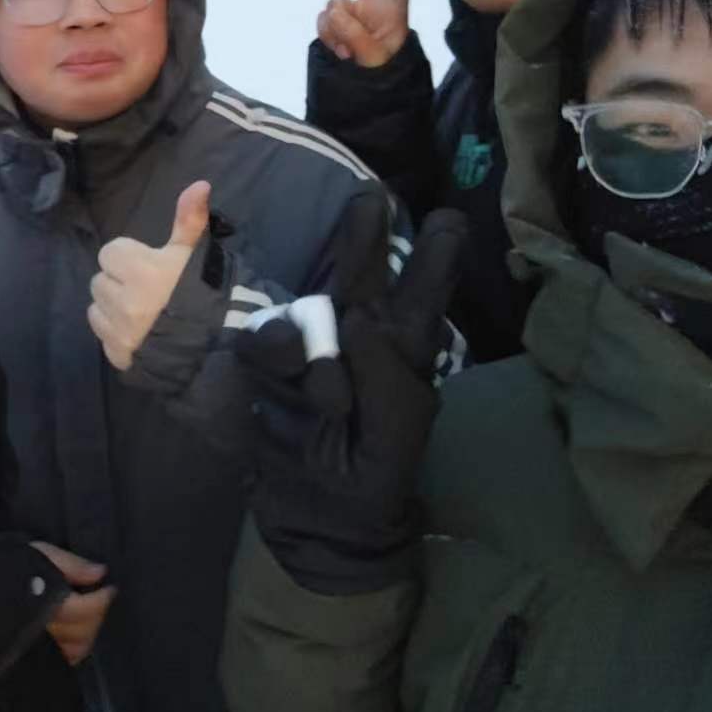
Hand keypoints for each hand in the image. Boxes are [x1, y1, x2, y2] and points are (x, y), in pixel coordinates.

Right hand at [32, 542, 116, 664]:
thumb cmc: (11, 565)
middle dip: (97, 614)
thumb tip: (100, 572)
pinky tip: (77, 632)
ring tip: (90, 615)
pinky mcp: (35, 655)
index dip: (101, 600)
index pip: (83, 610)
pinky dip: (77, 647)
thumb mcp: (41, 553)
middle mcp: (41, 629)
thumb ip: (71, 564)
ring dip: (89, 632)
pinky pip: (65, 659)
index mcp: (43, 603)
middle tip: (100, 598)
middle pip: (82, 631)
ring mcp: (38, 646)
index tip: (110, 589)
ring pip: (77, 649)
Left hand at [89, 181, 209, 370]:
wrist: (219, 346)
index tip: (147, 267)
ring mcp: (120, 330)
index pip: (110, 253)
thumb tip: (199, 184)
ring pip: (96, 308)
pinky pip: (101, 335)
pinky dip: (113, 332)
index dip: (128, 258)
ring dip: (111, 307)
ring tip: (139, 312)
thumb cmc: (205, 293)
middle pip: (100, 280)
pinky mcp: (118, 354)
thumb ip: (189, 220)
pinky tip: (135, 332)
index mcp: (142, 270)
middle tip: (145, 290)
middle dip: (118, 282)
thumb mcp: (196, 254)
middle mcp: (125, 300)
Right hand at [240, 202, 466, 594]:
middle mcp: (361, 327)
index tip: (447, 221)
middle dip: (365, 231)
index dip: (438, 252)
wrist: (318, 512)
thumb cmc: (375, 467)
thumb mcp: (398, 427)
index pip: (428, 284)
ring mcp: (310, 337)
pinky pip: (264, 343)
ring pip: (306, 308)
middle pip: (364, 266)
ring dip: (309, 348)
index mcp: (408, 341)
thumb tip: (354, 317)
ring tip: (325, 405)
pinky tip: (281, 400)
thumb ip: (385, 369)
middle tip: (369, 199)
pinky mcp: (264, 357)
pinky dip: (275, 368)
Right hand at [316, 0, 417, 67]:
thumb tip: (332, 10)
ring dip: (335, 29)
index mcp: (393, 10)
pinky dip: (327, 35)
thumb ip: (355, 33)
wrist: (364, 92)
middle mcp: (371, 6)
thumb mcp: (375, 58)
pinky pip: (323, 21)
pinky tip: (338, 51)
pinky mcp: (334, 24)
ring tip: (347, 52)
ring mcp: (351, 14)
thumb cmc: (382, 74)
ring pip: (332, 7)